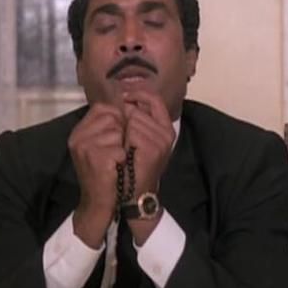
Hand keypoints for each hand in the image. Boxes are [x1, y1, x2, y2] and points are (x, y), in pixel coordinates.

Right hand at [68, 103, 125, 248]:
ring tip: (116, 161)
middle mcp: (78, 137)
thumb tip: (125, 105)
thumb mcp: (101, 146)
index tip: (119, 136)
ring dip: (123, 147)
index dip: (117, 118)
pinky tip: (116, 169)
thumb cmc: (105, 173)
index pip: (102, 108)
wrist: (99, 203)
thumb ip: (107, 126)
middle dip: (121, 133)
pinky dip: (123, 160)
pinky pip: (120, 149)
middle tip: (117, 152)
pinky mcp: (95, 158)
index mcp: (79, 131)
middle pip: (112, 118)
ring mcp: (84, 147)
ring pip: (117, 132)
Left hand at [122, 90, 174, 244]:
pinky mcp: (153, 149)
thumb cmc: (131, 167)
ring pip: (133, 119)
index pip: (155, 99)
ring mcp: (161, 141)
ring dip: (121, 131)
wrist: (133, 193)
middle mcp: (167, 133)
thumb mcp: (136, 140)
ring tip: (122, 149)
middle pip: (138, 110)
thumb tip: (123, 99)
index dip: (138, 94)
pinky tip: (122, 152)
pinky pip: (131, 131)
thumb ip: (135, 120)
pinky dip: (122, 140)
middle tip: (120, 138)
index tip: (123, 95)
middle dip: (124, 119)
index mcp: (165, 128)